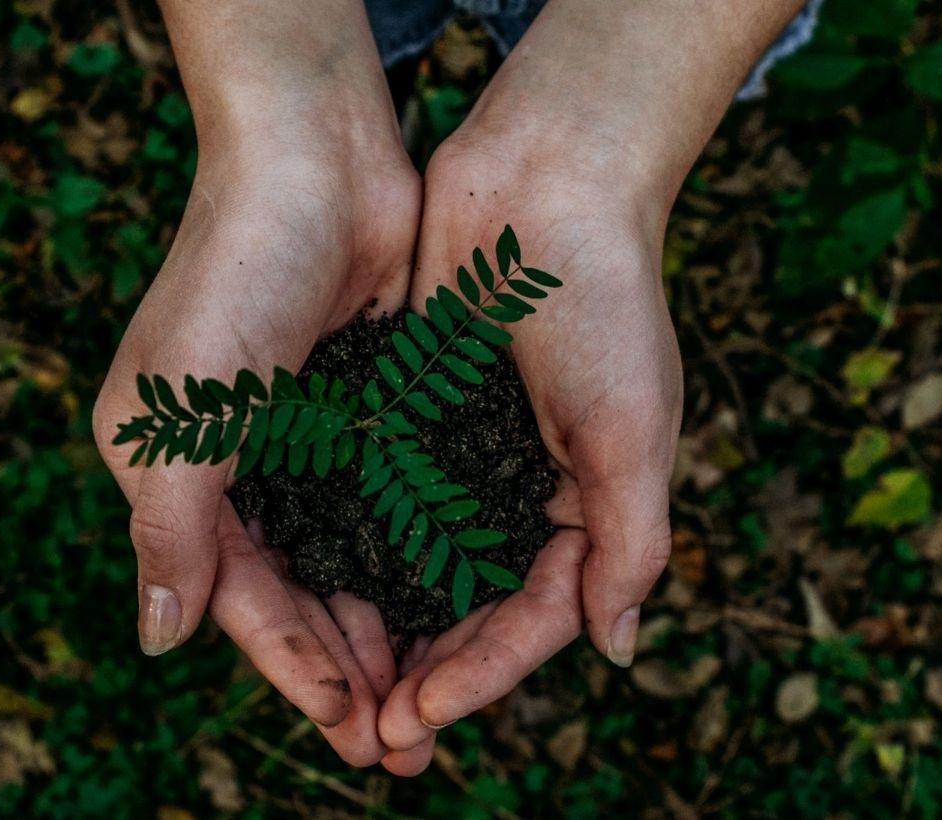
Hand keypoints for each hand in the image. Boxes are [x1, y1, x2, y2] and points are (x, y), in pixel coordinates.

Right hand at [92, 119, 418, 768]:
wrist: (316, 156)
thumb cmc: (234, 275)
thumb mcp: (184, 413)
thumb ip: (171, 531)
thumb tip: (158, 642)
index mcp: (174, 472)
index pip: (237, 597)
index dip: (293, 668)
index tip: (351, 729)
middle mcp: (235, 465)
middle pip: (296, 593)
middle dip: (347, 669)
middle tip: (404, 744)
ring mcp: (303, 438)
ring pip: (348, 560)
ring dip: (386, 628)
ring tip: (434, 697)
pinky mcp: (364, 408)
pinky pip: (390, 505)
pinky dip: (415, 558)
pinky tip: (454, 605)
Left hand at [375, 134, 682, 773]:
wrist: (545, 180)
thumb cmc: (605, 302)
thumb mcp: (633, 430)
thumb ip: (629, 542)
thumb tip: (615, 651)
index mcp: (584, 507)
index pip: (532, 618)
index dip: (481, 674)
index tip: (420, 715)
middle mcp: (520, 492)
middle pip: (468, 610)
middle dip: (425, 676)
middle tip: (371, 738)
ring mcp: (461, 456)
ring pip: (414, 568)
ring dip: (380, 631)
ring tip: (335, 691)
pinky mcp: (408, 414)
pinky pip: (376, 499)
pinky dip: (349, 548)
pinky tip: (308, 589)